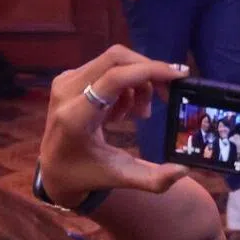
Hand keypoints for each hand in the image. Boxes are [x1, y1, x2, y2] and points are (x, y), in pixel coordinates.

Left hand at [38, 46, 188, 207]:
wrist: (55, 168)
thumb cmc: (89, 174)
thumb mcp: (122, 178)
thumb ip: (155, 180)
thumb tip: (185, 169)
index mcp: (77, 117)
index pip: (115, 79)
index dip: (150, 71)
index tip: (178, 76)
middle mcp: (67, 92)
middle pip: (116, 59)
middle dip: (149, 72)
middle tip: (165, 95)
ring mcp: (65, 81)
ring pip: (114, 62)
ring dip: (137, 82)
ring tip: (140, 114)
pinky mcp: (68, 78)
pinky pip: (105, 67)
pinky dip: (125, 84)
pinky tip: (122, 110)